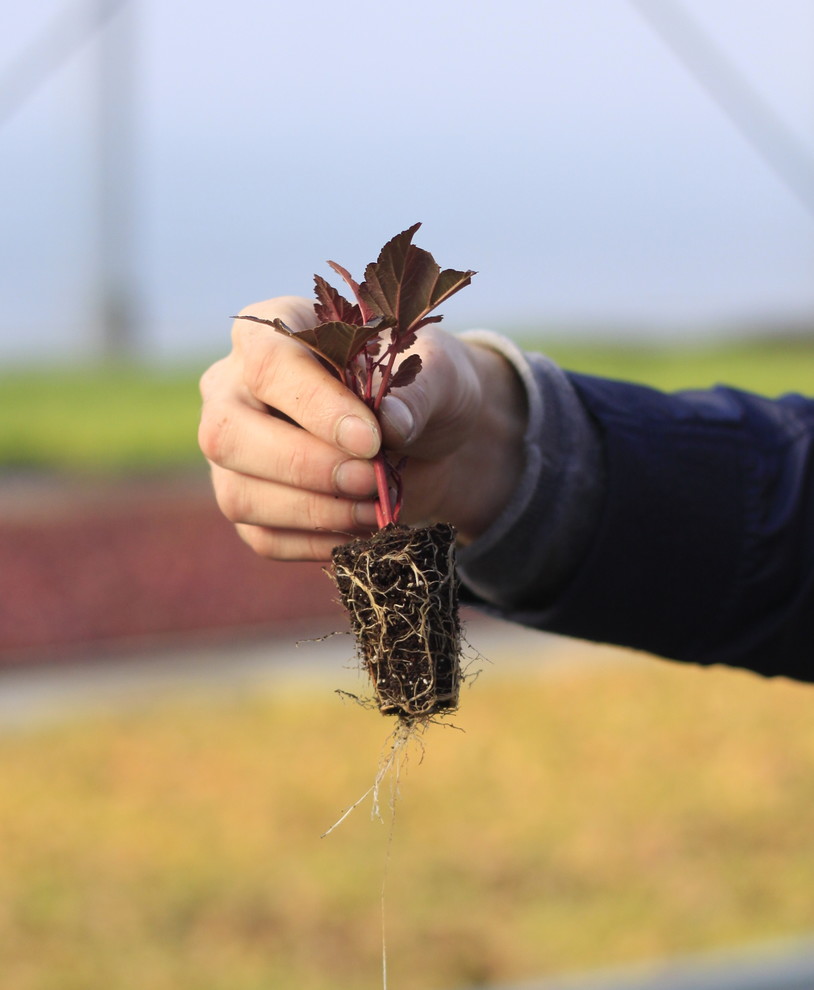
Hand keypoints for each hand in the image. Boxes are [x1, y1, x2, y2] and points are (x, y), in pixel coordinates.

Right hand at [199, 296, 526, 560]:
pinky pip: (262, 536)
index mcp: (272, 329)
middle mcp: (233, 387)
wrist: (428, 439)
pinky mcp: (248, 500)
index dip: (314, 406)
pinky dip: (316, 542)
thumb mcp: (439, 376)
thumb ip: (419, 392)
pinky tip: (361, 529)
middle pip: (228, 434)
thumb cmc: (421, 389)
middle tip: (371, 480)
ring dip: (314, 511)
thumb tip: (391, 422)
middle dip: (306, 467)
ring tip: (376, 508)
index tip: (371, 440)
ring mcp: (233, 450)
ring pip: (239, 495)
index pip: (269, 364)